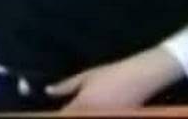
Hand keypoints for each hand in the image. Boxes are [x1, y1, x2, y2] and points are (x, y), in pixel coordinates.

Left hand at [46, 47, 185, 111]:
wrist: (139, 76)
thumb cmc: (111, 74)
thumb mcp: (85, 76)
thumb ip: (65, 86)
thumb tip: (48, 91)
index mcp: (82, 103)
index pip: (65, 116)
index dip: (58, 115)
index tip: (48, 114)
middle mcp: (93, 114)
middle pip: (74, 118)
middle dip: (69, 115)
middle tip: (66, 110)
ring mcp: (105, 118)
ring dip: (80, 116)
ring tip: (78, 109)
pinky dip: (92, 117)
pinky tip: (90, 112)